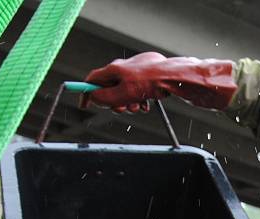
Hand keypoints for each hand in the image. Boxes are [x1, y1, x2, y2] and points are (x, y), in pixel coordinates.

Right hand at [81, 52, 235, 112]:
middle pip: (110, 87)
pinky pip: (138, 90)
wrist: (174, 77)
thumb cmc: (151, 82)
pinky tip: (147, 104)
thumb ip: (104, 97)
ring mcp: (137, 70)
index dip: (86, 92)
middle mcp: (124, 67)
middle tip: (121, 110)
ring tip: (138, 107)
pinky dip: (139, 99)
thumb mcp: (122, 94)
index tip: (85, 104)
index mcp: (114, 69)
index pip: (93, 79)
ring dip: (128, 102)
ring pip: (125, 91)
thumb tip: (93, 98)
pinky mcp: (149, 75)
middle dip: (114, 102)